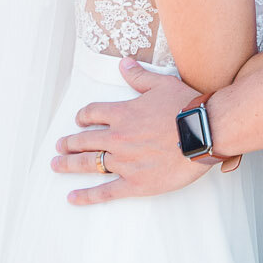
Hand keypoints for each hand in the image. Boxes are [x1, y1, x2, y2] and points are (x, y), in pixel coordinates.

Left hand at [51, 62, 211, 204]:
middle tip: (59, 146)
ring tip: (56, 166)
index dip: (83, 116)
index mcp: (123, 114)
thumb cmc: (186, 107)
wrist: (205, 132)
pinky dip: (87, 196)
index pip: (92, 113)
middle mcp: (118, 138)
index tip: (78, 121)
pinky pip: (105, 191)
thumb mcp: (161, 84)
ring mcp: (125, 162)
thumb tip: (124, 64)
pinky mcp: (135, 183)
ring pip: (89, 164)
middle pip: (84, 140)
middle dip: (69, 143)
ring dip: (70, 165)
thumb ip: (139, 76)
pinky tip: (72, 198)